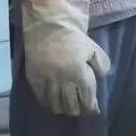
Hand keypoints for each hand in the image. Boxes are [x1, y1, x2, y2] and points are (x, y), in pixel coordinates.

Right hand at [21, 0, 110, 115]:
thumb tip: (101, 77)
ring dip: (62, 109)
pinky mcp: (34, 77)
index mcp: (80, 74)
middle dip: (77, 110)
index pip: (87, 98)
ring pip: (56, 103)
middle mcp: (64, 80)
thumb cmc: (74, 37)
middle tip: (79, 110)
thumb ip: (101, 65)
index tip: (93, 110)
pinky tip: (50, 104)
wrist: (48, 25)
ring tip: (66, 109)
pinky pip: (41, 96)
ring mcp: (48, 80)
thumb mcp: (93, 48)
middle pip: (71, 105)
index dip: (91, 107)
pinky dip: (47, 103)